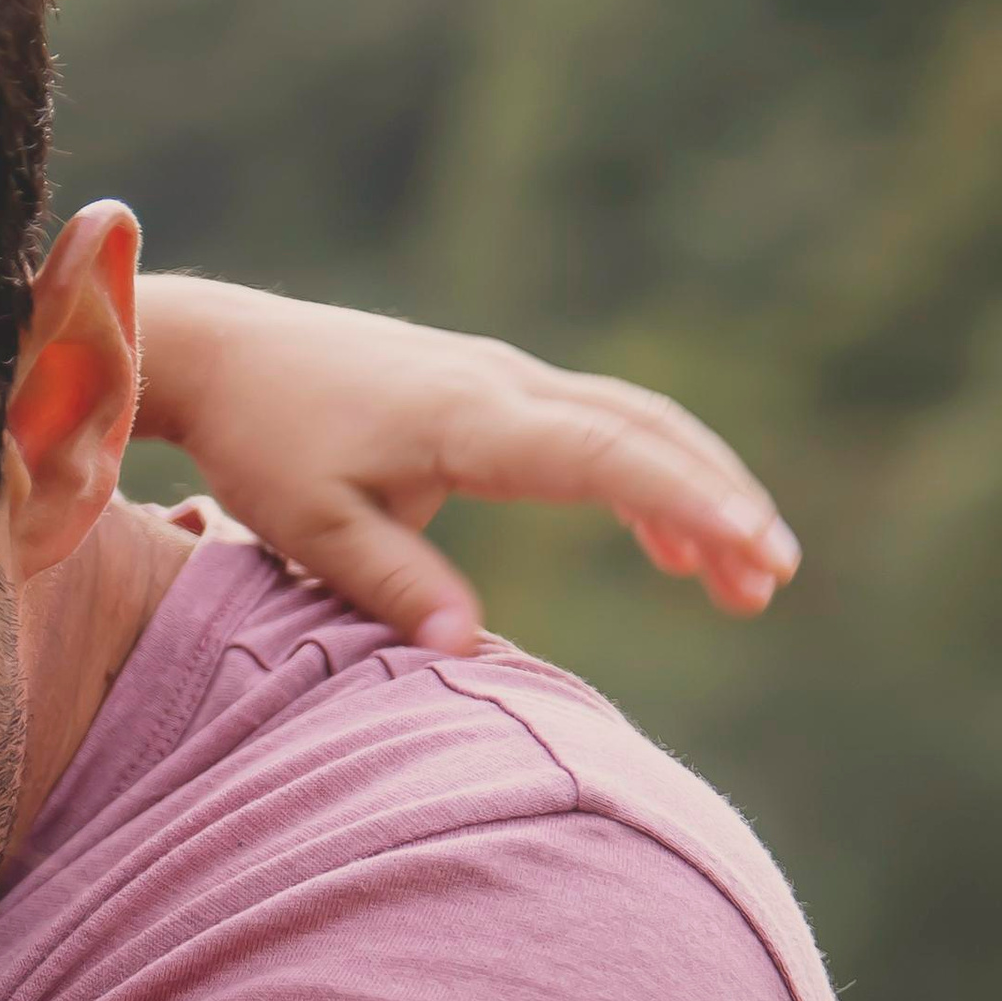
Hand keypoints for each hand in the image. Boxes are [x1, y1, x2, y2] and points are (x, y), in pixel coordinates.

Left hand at [134, 270, 800, 649]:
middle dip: (720, 501)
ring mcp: (503, 379)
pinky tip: (667, 543)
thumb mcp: (313, 528)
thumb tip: (468, 647)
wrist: (227, 353)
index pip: (608, 456)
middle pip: (647, 431)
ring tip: (742, 579)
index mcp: (472, 418)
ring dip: (695, 491)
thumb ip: (393, 585)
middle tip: (775, 578)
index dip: (689, 502)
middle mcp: (504, 385)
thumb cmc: (264, 442)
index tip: (752, 549)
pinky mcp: (491, 391)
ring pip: (632, 425)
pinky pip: (594, 428)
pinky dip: (645, 479)